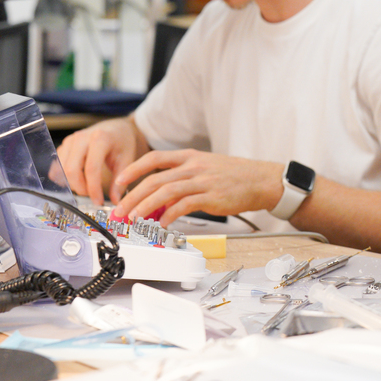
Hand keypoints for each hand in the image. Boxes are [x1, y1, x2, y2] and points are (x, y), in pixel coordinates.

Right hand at [56, 118, 143, 204]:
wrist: (116, 128)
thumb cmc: (122, 142)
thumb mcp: (127, 160)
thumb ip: (120, 181)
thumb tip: (116, 202)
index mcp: (100, 138)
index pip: (91, 169)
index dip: (93, 189)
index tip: (98, 201)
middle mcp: (81, 137)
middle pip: (71, 170)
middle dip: (80, 188)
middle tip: (92, 195)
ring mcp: (70, 141)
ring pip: (62, 170)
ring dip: (72, 184)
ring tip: (87, 187)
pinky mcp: (64, 146)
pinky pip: (57, 166)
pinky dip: (65, 178)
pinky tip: (79, 180)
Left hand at [111, 149, 281, 225]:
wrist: (261, 180)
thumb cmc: (235, 175)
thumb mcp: (206, 167)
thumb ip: (183, 178)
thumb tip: (160, 197)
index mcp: (190, 156)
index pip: (154, 158)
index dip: (133, 169)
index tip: (119, 181)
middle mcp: (193, 166)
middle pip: (154, 179)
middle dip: (132, 196)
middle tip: (120, 210)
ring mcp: (202, 181)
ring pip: (165, 192)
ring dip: (145, 207)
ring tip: (134, 219)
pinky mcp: (211, 197)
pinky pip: (183, 206)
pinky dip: (169, 216)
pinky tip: (162, 224)